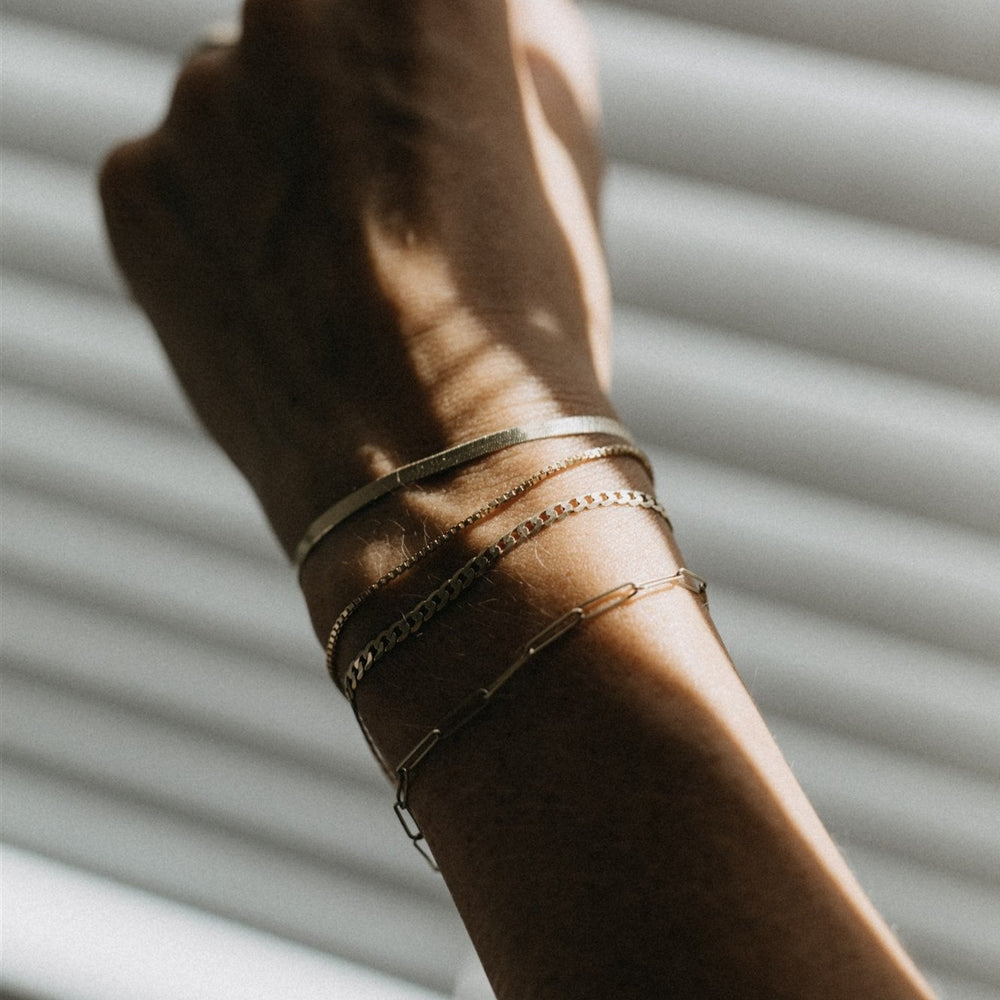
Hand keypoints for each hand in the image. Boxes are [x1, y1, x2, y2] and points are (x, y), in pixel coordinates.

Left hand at [99, 0, 612, 553]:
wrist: (439, 475)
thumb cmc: (525, 324)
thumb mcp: (563, 152)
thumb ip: (513, 49)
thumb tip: (482, 25)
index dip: (419, 57)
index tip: (424, 115)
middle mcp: (293, 5)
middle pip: (315, 24)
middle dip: (351, 93)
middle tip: (389, 188)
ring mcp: (199, 95)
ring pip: (241, 99)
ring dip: (282, 158)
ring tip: (341, 269)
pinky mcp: (134, 185)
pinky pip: (183, 175)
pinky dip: (225, 222)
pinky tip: (284, 298)